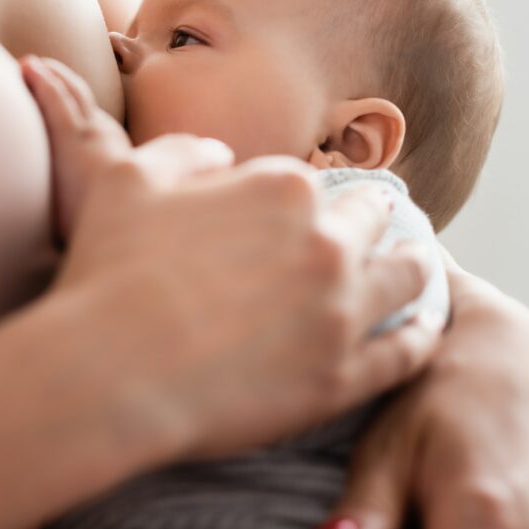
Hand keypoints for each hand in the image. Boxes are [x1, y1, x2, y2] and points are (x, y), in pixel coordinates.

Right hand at [21, 54, 441, 462]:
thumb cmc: (109, 270)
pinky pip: (408, 352)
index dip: (308, 201)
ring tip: (414, 271)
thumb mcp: (127, 180)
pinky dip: (419, 336)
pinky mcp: (343, 377)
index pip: (315, 185)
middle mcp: (327, 242)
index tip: (314, 212)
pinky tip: (421, 331)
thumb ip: (182, 152)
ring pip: (408, 278)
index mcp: (283, 188)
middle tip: (376, 233)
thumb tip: (221, 154)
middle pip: (373, 222)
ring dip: (412, 269)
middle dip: (372, 223)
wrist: (108, 371)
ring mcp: (341, 312)